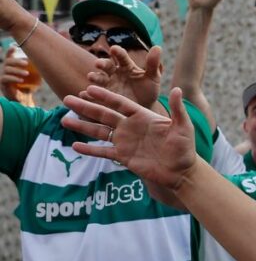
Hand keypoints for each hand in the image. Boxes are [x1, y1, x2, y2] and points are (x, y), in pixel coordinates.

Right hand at [1, 46, 33, 104]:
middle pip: (8, 61)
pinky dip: (14, 78)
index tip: (14, 47)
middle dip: (17, 61)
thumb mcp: (33, 77)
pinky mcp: (2, 83)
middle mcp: (5, 69)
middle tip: (26, 63)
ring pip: (7, 70)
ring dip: (17, 71)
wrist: (23, 99)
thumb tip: (46, 63)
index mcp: (11, 66)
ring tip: (27, 74)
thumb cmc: (28, 86)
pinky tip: (21, 80)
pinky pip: (6, 78)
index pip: (9, 56)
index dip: (10, 51)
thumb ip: (35, 70)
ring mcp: (2, 76)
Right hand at [61, 86, 198, 190]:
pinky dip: (90, 150)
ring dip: (82, 126)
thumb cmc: (185, 149)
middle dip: (86, 107)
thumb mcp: (183, 127)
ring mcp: (125, 142)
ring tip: (64, 120)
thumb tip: (178, 89)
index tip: (90, 88)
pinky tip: (75, 146)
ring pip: (100, 132)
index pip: (120, 103)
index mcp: (142, 116)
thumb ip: (178, 110)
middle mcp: (130, 127)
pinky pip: (104, 152)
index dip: (105, 96)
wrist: (182, 172)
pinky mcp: (124, 157)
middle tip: (67, 99)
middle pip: (104, 115)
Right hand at [87, 44, 161, 108]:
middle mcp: (114, 72)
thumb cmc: (148, 91)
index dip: (117, 52)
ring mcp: (107, 84)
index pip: (121, 56)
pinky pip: (92, 94)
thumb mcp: (153, 78)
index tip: (114, 49)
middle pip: (106, 65)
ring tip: (91, 77)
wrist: (143, 109)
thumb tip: (158, 47)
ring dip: (93, 77)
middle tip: (98, 64)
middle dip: (101, 63)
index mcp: (126, 66)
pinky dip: (87, 94)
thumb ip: (153, 64)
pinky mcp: (102, 96)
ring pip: (97, 78)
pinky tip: (84, 95)